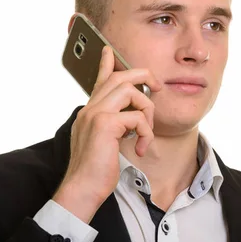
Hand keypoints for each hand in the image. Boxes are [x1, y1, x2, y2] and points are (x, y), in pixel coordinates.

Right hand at [53, 46, 161, 222]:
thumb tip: (127, 121)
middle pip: (120, 77)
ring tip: (145, 134)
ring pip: (130, 90)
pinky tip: (140, 148)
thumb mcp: (103, 144)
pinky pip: (137, 117)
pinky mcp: (105, 124)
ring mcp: (95, 114)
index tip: (108, 51)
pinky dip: (146, 132)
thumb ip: (112, 127)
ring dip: (147, 110)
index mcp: (89, 112)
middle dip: (143, 76)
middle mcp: (90, 108)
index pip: (99, 82)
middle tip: (158, 86)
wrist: (81, 190)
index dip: (106, 65)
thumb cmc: (95, 172)